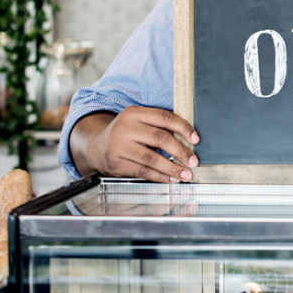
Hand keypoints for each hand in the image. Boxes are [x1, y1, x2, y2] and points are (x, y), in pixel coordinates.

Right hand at [71, 107, 199, 183]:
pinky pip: (143, 171)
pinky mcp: (116, 164)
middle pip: (159, 138)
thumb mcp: (138, 122)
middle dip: (180, 151)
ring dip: (172, 168)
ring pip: (152, 158)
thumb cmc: (126, 134)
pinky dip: (160, 177)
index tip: (196, 139)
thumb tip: (190, 139)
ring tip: (186, 174)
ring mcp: (118, 146)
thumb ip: (159, 126)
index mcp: (134, 113)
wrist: (95, 146)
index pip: (164, 117)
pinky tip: (172, 179)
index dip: (183, 128)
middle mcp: (125, 128)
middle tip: (194, 161)